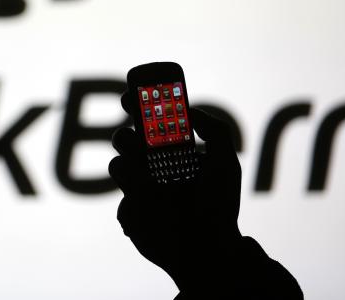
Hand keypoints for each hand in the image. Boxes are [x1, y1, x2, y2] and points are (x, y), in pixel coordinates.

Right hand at [109, 101, 242, 292]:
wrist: (209, 250)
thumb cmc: (219, 207)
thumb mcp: (226, 163)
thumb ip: (215, 130)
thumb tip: (191, 111)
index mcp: (172, 151)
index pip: (149, 121)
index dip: (138, 105)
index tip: (132, 94)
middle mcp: (153, 167)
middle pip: (126, 139)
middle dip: (125, 132)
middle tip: (134, 137)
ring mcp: (140, 189)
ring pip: (117, 166)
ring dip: (128, 166)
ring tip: (146, 175)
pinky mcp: (131, 213)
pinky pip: (122, 203)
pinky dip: (136, 203)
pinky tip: (156, 208)